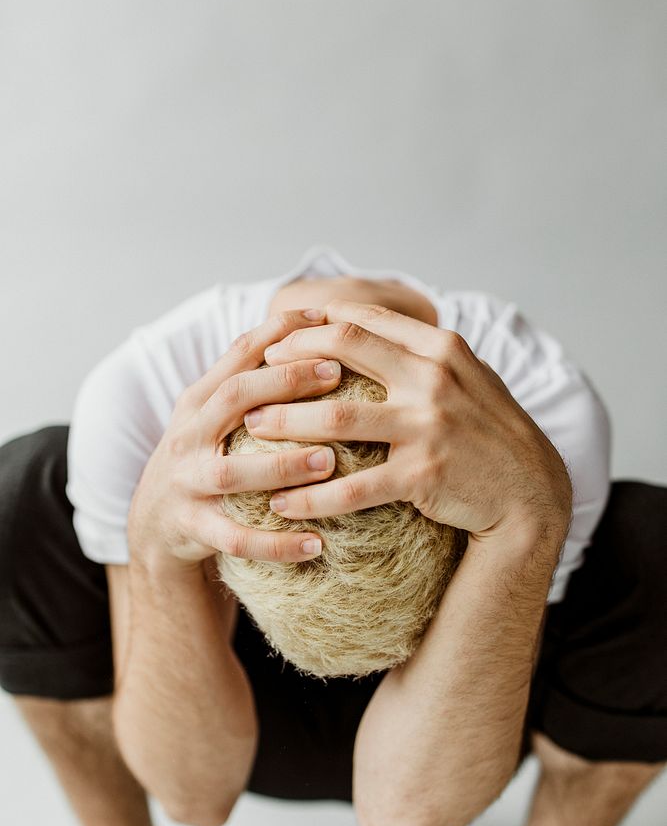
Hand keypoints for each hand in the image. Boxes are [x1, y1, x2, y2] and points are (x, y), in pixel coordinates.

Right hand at [127, 308, 342, 565]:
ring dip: (282, 466)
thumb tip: (307, 323)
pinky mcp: (193, 529)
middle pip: (233, 399)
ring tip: (330, 461)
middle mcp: (189, 436)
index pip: (237, 356)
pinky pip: (236, 540)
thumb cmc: (203, 455)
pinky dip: (275, 543)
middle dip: (283, 383)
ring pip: (232, 474)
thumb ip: (250, 377)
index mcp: (199, 401)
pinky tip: (316, 544)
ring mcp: (188, 483)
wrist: (153, 524)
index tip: (321, 316)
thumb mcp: (214, 413)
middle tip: (335, 375)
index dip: (277, 333)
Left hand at [247, 299, 572, 544]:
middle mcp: (434, 378)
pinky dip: (312, 497)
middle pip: (342, 353)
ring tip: (252, 431)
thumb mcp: (465, 376)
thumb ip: (419, 351)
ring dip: (285, 425)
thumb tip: (361, 327)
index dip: (312, 327)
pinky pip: (354, 487)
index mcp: (441, 347)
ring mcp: (429, 427)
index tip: (279, 339)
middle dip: (289, 361)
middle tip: (256, 378)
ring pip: (337, 420)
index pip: (363, 321)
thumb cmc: (488, 431)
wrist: (530, 491)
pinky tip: (283, 504)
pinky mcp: (424, 475)